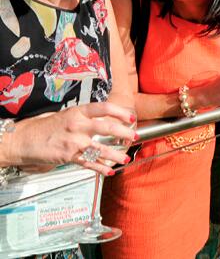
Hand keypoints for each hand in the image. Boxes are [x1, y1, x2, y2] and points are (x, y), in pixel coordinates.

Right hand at [2, 103, 136, 175]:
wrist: (25, 140)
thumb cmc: (47, 126)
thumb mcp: (67, 115)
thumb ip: (86, 117)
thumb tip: (107, 119)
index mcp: (78, 112)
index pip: (103, 108)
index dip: (120, 112)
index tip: (131, 117)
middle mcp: (77, 126)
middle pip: (106, 127)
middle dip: (124, 133)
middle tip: (134, 137)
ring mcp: (73, 142)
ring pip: (100, 149)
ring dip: (115, 155)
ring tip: (125, 159)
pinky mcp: (68, 157)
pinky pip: (88, 163)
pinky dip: (100, 168)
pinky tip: (109, 171)